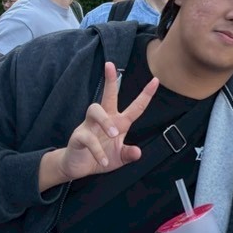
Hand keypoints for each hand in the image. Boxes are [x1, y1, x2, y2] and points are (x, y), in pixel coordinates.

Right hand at [44, 63, 158, 184]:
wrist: (78, 167)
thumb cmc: (101, 157)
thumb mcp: (119, 158)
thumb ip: (129, 154)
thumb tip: (138, 152)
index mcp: (118, 122)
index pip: (135, 107)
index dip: (145, 95)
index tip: (155, 80)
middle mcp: (104, 119)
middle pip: (108, 96)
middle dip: (110, 80)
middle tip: (110, 65)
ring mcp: (89, 126)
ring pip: (94, 110)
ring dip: (105, 121)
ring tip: (114, 134)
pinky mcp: (78, 137)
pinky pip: (87, 138)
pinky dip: (97, 151)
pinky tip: (103, 161)